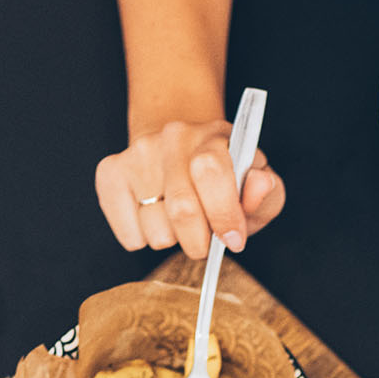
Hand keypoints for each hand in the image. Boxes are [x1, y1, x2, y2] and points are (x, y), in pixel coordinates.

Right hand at [94, 119, 283, 257]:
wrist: (180, 149)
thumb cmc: (224, 179)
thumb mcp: (256, 185)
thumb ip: (267, 192)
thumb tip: (259, 185)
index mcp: (216, 136)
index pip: (211, 171)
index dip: (223, 214)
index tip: (232, 239)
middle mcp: (174, 137)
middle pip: (181, 209)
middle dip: (199, 241)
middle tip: (205, 241)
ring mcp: (139, 153)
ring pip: (155, 229)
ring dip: (172, 240)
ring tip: (178, 222)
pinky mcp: (111, 172)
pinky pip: (128, 234)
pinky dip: (143, 240)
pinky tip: (153, 219)